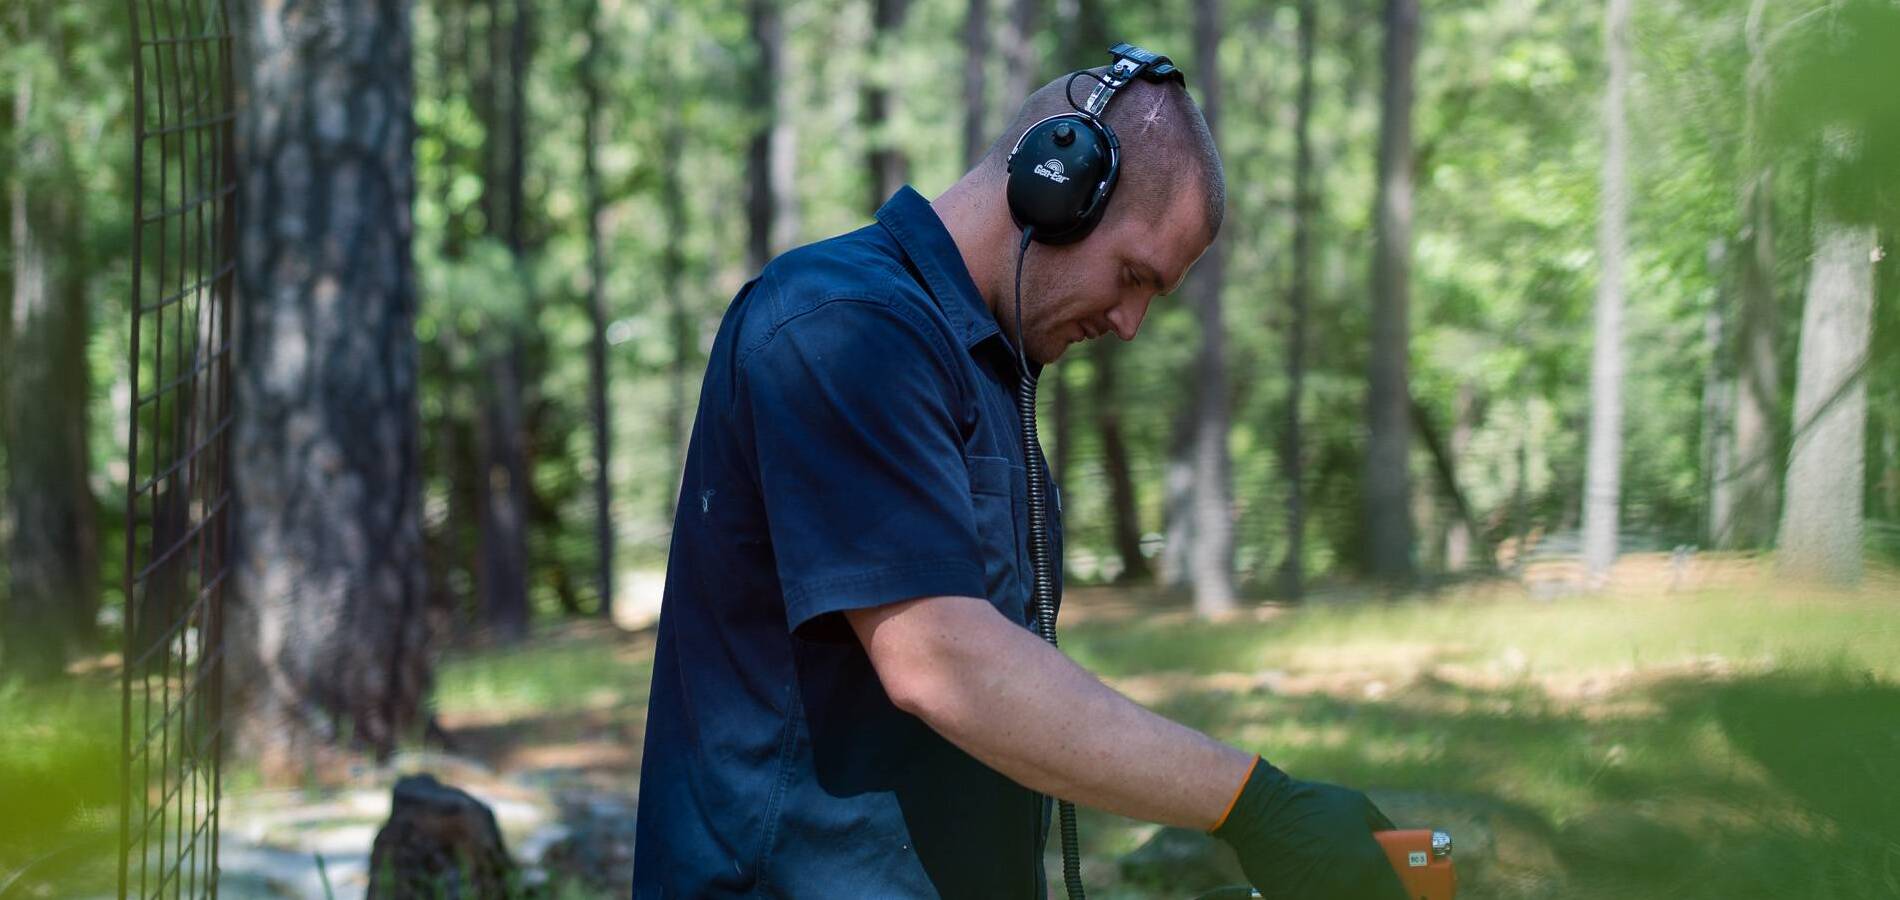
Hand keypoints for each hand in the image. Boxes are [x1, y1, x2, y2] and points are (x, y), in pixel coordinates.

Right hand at [1210, 757, 1407, 899]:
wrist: (1259, 810)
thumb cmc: (1310, 804)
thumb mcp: (1357, 805)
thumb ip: (1385, 828)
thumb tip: (1401, 846)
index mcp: (1370, 864)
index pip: (1400, 898)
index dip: (1405, 896)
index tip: (1407, 893)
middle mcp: (1349, 887)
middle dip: (1377, 894)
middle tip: (1374, 886)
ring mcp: (1321, 897)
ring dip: (1349, 893)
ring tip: (1340, 876)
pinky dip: (1322, 892)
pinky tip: (1316, 877)